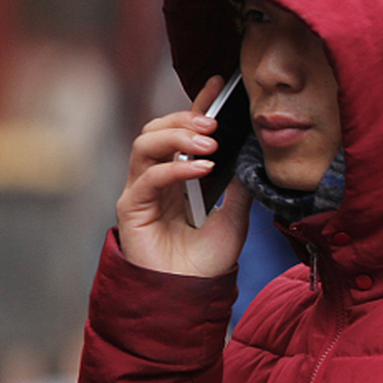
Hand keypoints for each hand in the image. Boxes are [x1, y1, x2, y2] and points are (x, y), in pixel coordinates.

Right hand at [116, 75, 252, 276]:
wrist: (190, 298)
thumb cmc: (206, 263)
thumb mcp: (234, 219)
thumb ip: (238, 188)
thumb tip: (253, 157)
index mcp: (178, 178)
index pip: (184, 132)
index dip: (198, 105)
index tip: (220, 84)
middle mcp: (155, 180)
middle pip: (157, 130)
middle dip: (185, 119)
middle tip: (215, 123)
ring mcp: (139, 192)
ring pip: (145, 144)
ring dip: (178, 138)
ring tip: (210, 144)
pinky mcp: (130, 208)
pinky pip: (148, 177)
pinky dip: (175, 168)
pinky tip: (202, 169)